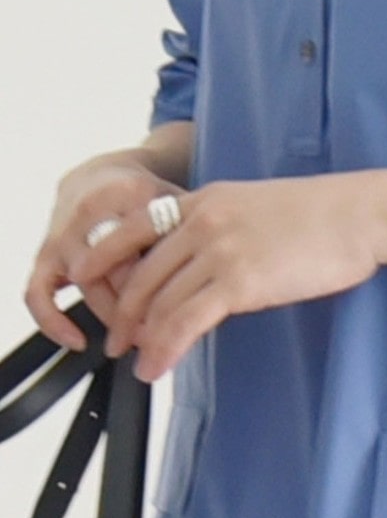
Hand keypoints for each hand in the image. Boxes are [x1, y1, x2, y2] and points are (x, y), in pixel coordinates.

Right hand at [24, 157, 186, 350]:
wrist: (101, 176)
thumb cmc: (147, 196)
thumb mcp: (177, 201)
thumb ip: (192, 232)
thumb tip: (217, 274)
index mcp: (130, 194)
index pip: (147, 249)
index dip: (167, 285)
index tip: (187, 310)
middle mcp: (91, 210)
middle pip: (117, 270)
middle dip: (142, 306)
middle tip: (166, 331)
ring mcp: (64, 231)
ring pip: (87, 285)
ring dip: (111, 315)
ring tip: (138, 337)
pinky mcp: (45, 252)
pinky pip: (38, 292)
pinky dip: (54, 320)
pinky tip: (78, 340)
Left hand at [65, 173, 384, 381]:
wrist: (363, 214)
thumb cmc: (328, 215)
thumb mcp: (263, 207)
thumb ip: (228, 228)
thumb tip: (211, 265)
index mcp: (209, 199)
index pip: (135, 227)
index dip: (103, 259)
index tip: (89, 284)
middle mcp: (205, 220)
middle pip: (142, 272)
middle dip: (122, 312)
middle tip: (117, 340)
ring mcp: (220, 250)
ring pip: (159, 302)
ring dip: (142, 339)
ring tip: (138, 363)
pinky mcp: (240, 280)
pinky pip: (185, 321)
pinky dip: (165, 349)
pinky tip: (158, 366)